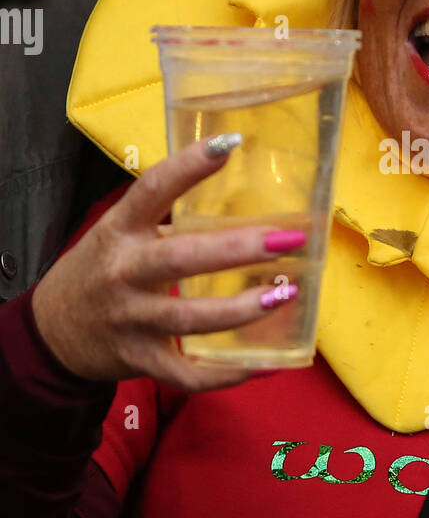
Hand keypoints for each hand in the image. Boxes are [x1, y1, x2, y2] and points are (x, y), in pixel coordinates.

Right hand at [31, 138, 304, 391]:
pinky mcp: (139, 359)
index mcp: (120, 230)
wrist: (54, 331)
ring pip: (190, 318)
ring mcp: (131, 319)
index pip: (151, 189)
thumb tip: (239, 193)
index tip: (228, 145)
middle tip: (286, 239)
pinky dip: (226, 372)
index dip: (188, 166)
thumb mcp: (120, 234)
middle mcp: (123, 272)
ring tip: (285, 294)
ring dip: (242, 310)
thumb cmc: (102, 271)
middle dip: (237, 249)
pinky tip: (263, 362)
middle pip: (181, 258)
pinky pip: (187, 372)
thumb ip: (167, 219)